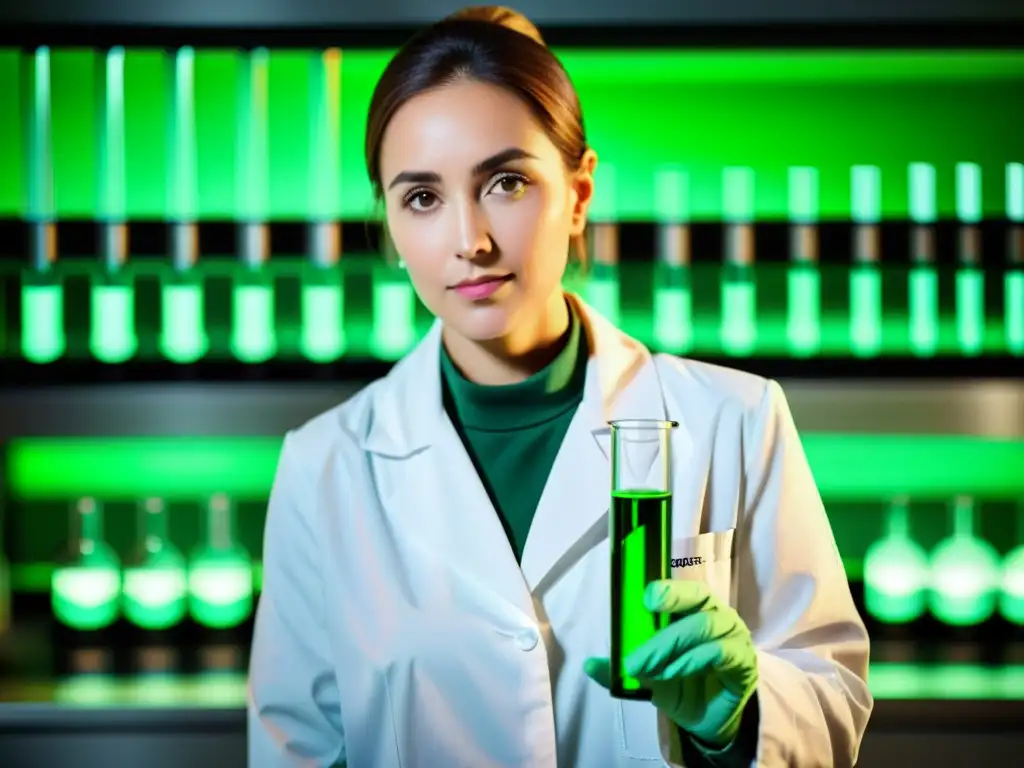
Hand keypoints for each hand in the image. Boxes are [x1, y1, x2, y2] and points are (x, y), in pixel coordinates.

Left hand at [584, 579, 757, 750]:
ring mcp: (733, 637)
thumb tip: (589, 664)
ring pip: (705, 625)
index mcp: (693, 608)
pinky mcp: (743, 663)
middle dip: (669, 605)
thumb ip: (620, 668)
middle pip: (698, 596)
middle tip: (643, 619)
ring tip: (647, 665)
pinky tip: (674, 670)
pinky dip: (693, 659)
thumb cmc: (680, 683)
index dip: (666, 588)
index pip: (683, 587)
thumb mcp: (647, 675)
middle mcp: (716, 614)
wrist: (709, 720)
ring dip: (671, 643)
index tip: (644, 598)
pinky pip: (721, 652)